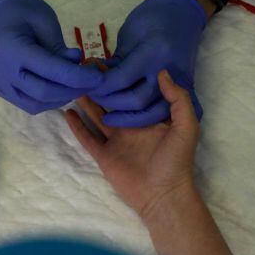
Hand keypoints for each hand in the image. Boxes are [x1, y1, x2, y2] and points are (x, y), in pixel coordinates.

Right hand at [0, 0, 102, 113]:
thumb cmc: (24, 10)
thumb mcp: (46, 21)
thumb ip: (60, 47)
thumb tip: (78, 66)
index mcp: (12, 50)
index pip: (51, 71)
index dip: (78, 77)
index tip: (99, 77)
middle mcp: (1, 72)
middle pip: (44, 92)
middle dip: (73, 90)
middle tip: (93, 82)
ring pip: (35, 104)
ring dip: (61, 98)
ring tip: (78, 85)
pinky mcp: (0, 89)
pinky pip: (27, 103)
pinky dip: (47, 100)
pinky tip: (61, 89)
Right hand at [65, 70, 199, 220]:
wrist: (163, 195)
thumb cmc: (177, 160)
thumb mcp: (187, 125)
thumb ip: (178, 99)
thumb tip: (161, 72)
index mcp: (150, 118)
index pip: (135, 92)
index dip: (125, 77)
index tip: (113, 59)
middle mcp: (131, 126)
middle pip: (113, 101)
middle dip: (103, 85)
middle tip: (88, 65)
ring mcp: (116, 141)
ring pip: (97, 116)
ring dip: (87, 101)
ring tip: (75, 82)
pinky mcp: (104, 155)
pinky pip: (88, 138)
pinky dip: (77, 126)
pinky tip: (67, 111)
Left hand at [89, 0, 206, 127]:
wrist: (184, 11)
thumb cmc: (153, 16)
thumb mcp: (129, 34)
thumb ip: (116, 61)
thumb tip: (97, 78)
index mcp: (153, 52)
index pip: (122, 78)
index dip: (101, 85)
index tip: (86, 86)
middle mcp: (167, 70)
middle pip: (137, 100)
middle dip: (111, 102)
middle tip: (94, 97)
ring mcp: (179, 81)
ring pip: (153, 112)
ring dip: (128, 117)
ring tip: (108, 114)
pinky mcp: (184, 88)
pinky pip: (166, 110)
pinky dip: (148, 118)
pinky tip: (130, 117)